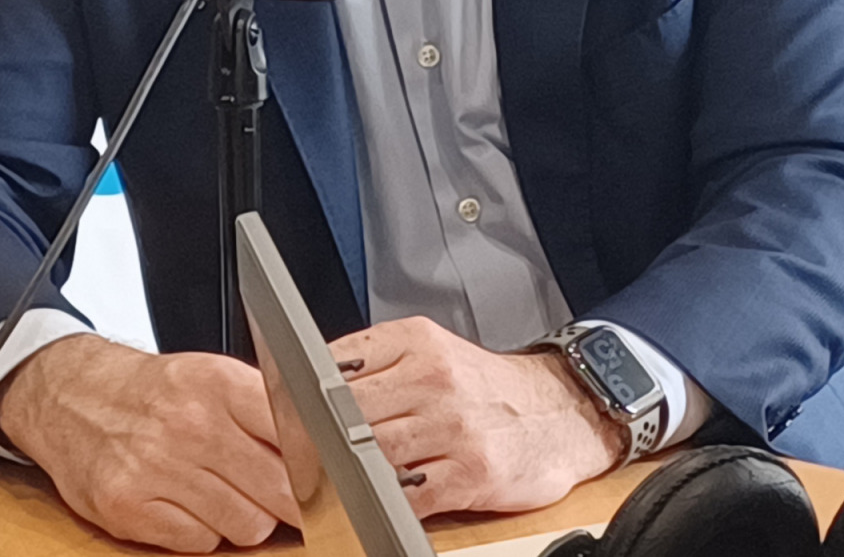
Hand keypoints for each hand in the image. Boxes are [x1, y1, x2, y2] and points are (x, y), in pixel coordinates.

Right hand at [0, 334, 296, 551]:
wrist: (73, 395)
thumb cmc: (153, 392)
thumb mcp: (213, 376)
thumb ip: (266, 410)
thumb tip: (324, 453)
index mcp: (218, 384)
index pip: (300, 438)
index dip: (318, 466)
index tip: (323, 477)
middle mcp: (189, 423)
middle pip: (280, 491)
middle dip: (288, 501)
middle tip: (279, 495)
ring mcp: (156, 467)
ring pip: (246, 525)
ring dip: (245, 518)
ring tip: (225, 494)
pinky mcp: (128, 505)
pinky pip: (200, 543)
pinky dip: (203, 532)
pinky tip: (190, 505)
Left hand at [330, 315, 626, 517]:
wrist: (557, 412)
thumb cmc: (484, 387)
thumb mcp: (430, 350)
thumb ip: (374, 360)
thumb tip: (308, 381)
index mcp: (417, 342)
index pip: (339, 361)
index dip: (305, 390)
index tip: (286, 406)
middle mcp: (436, 379)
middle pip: (349, 412)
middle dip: (320, 436)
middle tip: (301, 451)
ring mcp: (454, 428)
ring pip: (374, 453)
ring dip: (348, 470)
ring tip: (333, 476)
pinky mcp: (472, 474)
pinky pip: (411, 496)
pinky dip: (387, 502)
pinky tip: (381, 496)